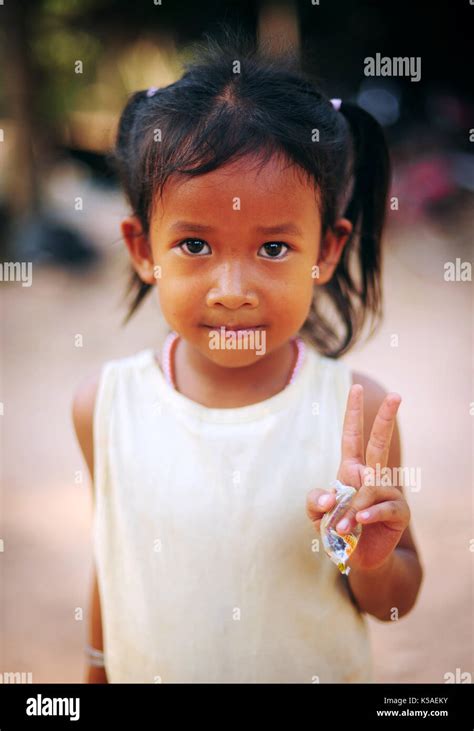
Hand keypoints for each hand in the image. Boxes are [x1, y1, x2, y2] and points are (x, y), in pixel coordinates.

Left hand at [306, 384, 410, 571]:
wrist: (357, 559)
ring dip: (353, 508)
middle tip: (396, 395)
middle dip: (386, 419)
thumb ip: (314, 502)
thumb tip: (330, 496)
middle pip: (379, 443)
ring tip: (342, 527)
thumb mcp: (316, 515)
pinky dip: (368, 514)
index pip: (353, 437)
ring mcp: (388, 492)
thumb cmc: (337, 530)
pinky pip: (383, 506)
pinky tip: (359, 523)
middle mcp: (372, 477)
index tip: (356, 388)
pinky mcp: (398, 512)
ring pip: (371, 487)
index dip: (353, 414)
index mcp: (352, 471)